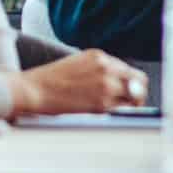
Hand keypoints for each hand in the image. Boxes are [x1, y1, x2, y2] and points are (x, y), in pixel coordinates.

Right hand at [8, 48, 146, 117]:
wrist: (33, 90)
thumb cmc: (49, 80)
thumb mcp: (77, 63)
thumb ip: (99, 69)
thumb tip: (117, 82)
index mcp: (100, 56)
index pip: (129, 70)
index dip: (132, 82)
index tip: (131, 91)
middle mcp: (107, 68)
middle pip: (139, 81)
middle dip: (139, 93)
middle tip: (135, 103)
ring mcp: (106, 86)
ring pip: (134, 97)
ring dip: (132, 105)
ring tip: (124, 112)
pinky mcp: (101, 104)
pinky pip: (122, 110)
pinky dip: (121, 113)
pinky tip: (113, 116)